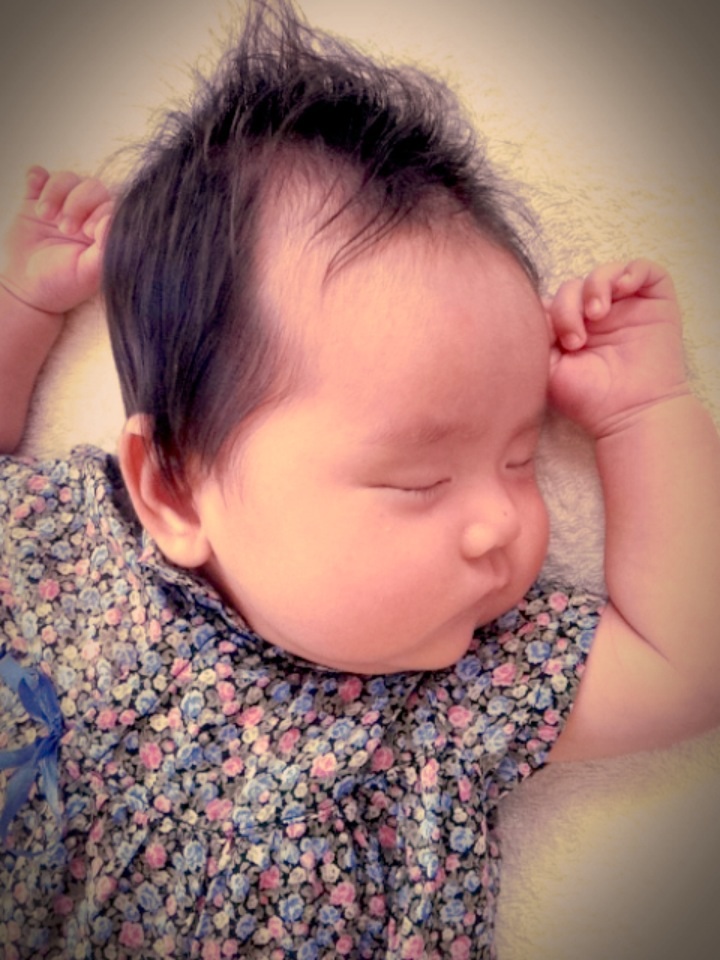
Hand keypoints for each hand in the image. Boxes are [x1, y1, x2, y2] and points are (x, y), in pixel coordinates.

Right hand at [0, 166, 111, 315]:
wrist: (28, 288)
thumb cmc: (63, 284)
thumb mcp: (88, 272)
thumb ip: (106, 248)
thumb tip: (111, 222)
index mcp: (104, 230)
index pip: (111, 205)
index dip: (99, 212)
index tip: (88, 233)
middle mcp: (87, 214)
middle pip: (91, 186)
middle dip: (77, 202)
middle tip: (65, 228)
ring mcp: (62, 205)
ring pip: (66, 178)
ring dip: (55, 191)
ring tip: (45, 215)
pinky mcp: (36, 199)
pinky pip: (38, 175)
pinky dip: (36, 176)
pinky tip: (33, 189)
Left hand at [546, 259, 688, 436]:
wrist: (629, 414)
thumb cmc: (588, 398)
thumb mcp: (547, 368)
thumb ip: (537, 336)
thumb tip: (533, 309)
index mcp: (569, 329)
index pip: (552, 301)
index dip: (548, 312)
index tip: (551, 340)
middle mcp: (595, 316)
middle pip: (572, 287)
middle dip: (567, 307)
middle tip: (574, 341)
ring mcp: (625, 307)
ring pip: (603, 273)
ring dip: (594, 287)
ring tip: (596, 315)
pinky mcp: (654, 302)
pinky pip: (643, 268)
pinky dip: (629, 272)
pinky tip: (621, 290)